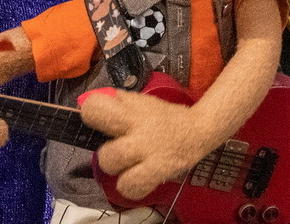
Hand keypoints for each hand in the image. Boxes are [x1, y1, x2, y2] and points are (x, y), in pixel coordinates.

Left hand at [81, 88, 215, 201]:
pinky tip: (138, 178)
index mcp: (132, 112)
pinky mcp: (157, 172)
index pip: (94, 108)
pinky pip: (130, 188)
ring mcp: (147, 154)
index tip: (100, 117)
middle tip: (121, 148)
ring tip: (131, 164)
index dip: (92, 113)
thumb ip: (120, 102)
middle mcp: (137, 132)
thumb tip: (91, 102)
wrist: (199, 130)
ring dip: (119, 169)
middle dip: (107, 151)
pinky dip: (131, 186)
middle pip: (102, 148)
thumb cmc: (166, 117)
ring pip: (112, 168)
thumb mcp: (144, 102)